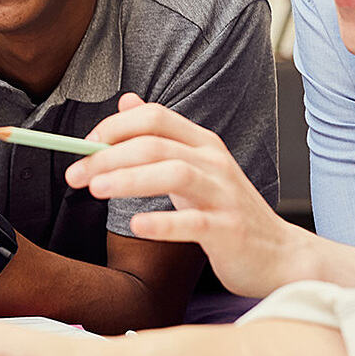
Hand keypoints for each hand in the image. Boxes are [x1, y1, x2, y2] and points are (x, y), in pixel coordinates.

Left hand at [67, 93, 309, 297]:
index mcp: (202, 143)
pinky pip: (194, 222)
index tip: (85, 146)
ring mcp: (224, 195)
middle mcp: (214, 162)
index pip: (154, 117)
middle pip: (156, 144)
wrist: (280, 255)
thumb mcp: (195, 166)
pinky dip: (163, 222)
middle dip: (109, 156)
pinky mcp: (229, 230)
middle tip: (74, 174)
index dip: (115, 126)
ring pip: (174, 173)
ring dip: (130, 179)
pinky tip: (136, 225)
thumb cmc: (226, 211)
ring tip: (96, 190)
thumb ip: (161, 136)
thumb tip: (126, 99)